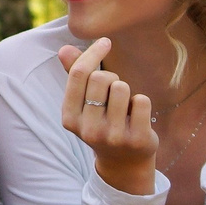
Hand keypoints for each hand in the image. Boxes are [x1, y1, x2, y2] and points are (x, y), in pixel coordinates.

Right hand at [59, 37, 158, 194]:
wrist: (124, 162)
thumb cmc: (102, 123)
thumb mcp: (83, 104)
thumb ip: (75, 77)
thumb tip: (63, 49)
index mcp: (69, 118)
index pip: (79, 74)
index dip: (93, 52)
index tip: (105, 42)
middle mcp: (88, 129)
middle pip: (101, 78)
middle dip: (110, 77)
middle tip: (113, 91)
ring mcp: (113, 136)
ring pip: (122, 87)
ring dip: (126, 90)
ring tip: (124, 106)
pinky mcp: (137, 139)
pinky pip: (142, 100)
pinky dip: (141, 102)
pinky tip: (136, 116)